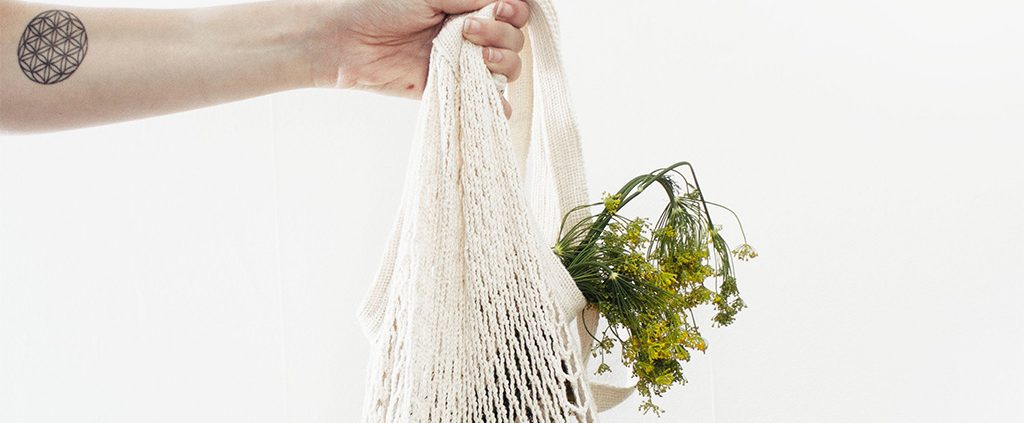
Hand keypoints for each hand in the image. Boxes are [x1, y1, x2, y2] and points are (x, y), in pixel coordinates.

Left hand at [309, 0, 528, 117]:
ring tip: (476, 59)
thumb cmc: (380, 6)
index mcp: (467, 5)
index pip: (513, 11)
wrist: (345, 39)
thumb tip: (509, 2)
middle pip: (515, 40)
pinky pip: (486, 102)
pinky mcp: (449, 89)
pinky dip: (498, 105)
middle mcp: (469, 34)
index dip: (515, 12)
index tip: (502, 10)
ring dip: (501, 64)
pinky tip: (495, 101)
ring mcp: (461, 63)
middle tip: (468, 30)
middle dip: (501, 35)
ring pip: (507, 70)